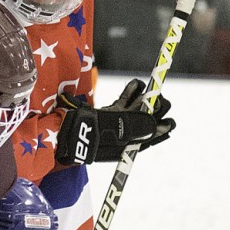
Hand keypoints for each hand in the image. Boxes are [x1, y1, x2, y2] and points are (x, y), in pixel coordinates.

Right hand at [56, 79, 175, 164]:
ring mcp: (115, 125)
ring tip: (149, 88)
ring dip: (144, 99)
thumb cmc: (83, 133)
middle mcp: (123, 136)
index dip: (162, 130)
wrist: (58, 131)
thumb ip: (133, 125)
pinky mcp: (106, 115)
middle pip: (145, 122)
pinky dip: (130, 93)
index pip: (149, 138)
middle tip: (158, 97)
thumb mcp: (110, 129)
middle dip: (154, 109)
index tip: (171, 122)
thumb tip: (157, 124)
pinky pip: (123, 103)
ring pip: (136, 110)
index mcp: (126, 145)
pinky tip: (135, 84)